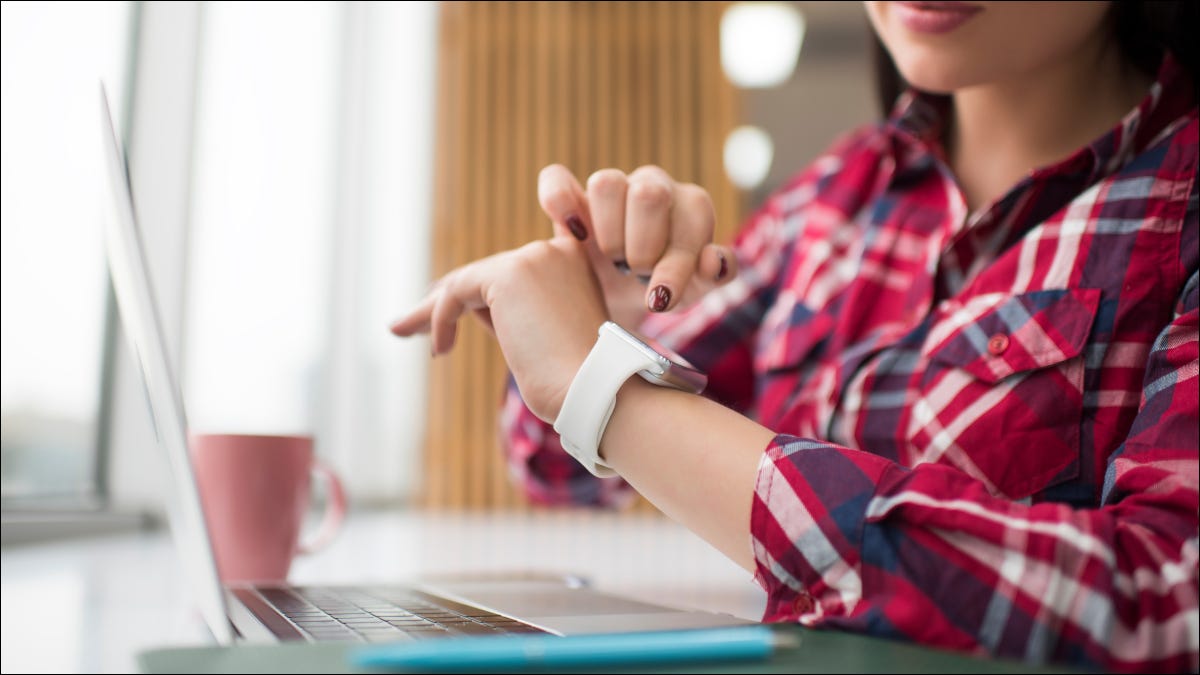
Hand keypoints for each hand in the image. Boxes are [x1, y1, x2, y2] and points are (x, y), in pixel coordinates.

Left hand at [389, 237, 607, 422]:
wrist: (596, 390)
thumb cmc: (576, 381)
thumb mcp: (546, 339)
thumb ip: (514, 315)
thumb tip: (461, 308)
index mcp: (574, 263)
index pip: (512, 270)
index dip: (474, 289)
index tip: (440, 304)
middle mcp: (557, 250)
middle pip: (485, 275)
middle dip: (446, 302)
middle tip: (409, 324)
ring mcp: (535, 258)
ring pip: (467, 282)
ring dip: (431, 310)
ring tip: (401, 329)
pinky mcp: (510, 274)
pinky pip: (457, 292)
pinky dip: (440, 319)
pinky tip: (439, 349)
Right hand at [537, 164, 737, 325]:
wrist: (616, 300)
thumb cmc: (660, 289)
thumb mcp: (691, 291)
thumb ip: (711, 277)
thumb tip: (713, 260)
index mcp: (692, 205)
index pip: (692, 218)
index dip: (674, 265)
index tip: (659, 301)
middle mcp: (654, 185)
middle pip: (649, 194)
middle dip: (642, 248)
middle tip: (637, 274)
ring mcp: (612, 186)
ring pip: (606, 184)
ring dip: (608, 233)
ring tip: (611, 260)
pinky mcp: (571, 195)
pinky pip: (556, 179)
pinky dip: (559, 202)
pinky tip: (574, 234)